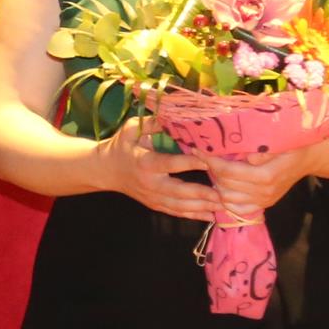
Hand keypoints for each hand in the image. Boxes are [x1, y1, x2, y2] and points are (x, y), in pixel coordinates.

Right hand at [91, 118, 216, 219]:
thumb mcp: (132, 129)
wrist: (104, 170)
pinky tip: (210, 216)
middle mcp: (150, 183)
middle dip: (202, 194)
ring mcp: (153, 197)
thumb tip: (175, 112)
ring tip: (223, 207)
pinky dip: (194, 215)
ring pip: (180, 206)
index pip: (171, 164)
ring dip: (202, 208)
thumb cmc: (121, 145)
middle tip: (224, 194)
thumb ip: (154, 122)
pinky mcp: (155, 204)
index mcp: (146, 163)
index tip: (209, 161)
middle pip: (179, 192)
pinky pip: (176, 212)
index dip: (190, 162)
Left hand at [203, 142, 315, 216]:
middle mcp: (264, 192)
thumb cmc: (292, 145)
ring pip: (227, 199)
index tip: (198, 150)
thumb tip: (241, 156)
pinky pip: (238, 209)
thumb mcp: (278, 142)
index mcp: (266, 176)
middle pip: (225, 186)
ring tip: (213, 169)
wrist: (307, 159)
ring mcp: (264, 200)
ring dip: (216, 185)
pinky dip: (227, 200)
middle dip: (210, 170)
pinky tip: (223, 186)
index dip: (211, 161)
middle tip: (203, 157)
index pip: (228, 172)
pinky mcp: (264, 204)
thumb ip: (259, 150)